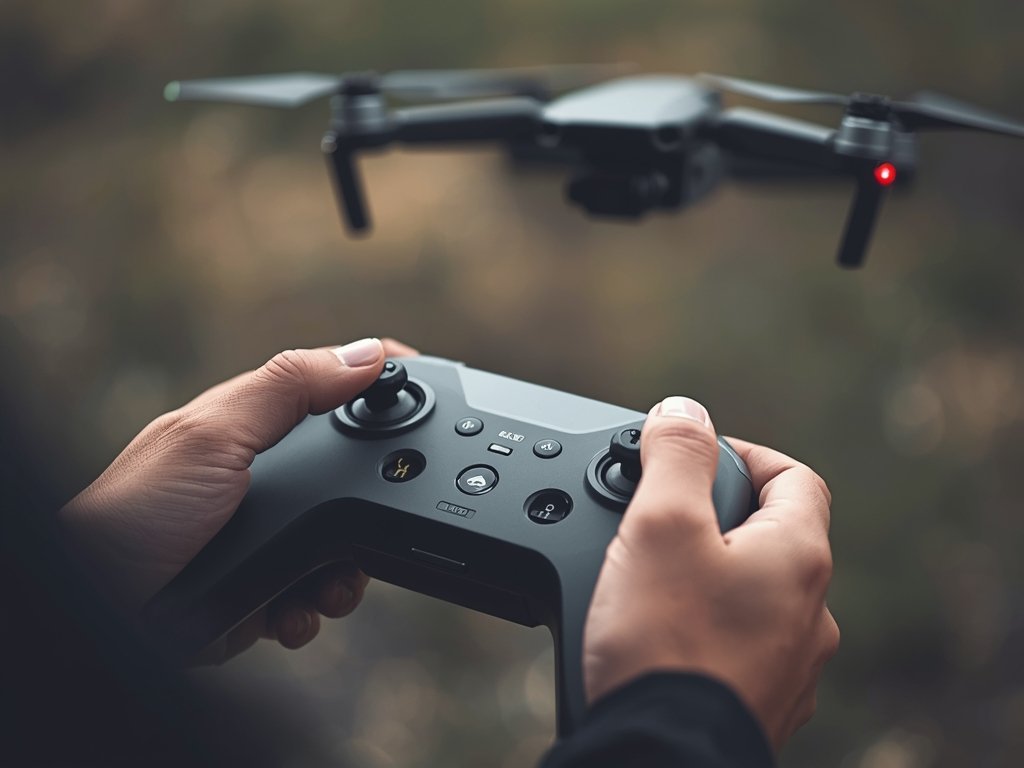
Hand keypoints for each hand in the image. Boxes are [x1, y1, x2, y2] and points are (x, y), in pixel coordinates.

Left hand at [60, 337, 417, 661]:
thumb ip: (290, 389)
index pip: (330, 387)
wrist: (107, 611)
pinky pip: (312, 593)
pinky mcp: (261, 586)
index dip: (380, 381)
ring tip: (326, 587)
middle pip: (349, 471)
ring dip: (345, 571)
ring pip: (340, 541)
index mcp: (251, 424)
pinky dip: (312, 608)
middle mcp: (260, 474)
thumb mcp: (216, 433)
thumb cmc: (137, 514)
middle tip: (376, 524)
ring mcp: (263, 532)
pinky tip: (289, 612)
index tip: (427, 384)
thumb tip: (366, 354)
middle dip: (373, 501)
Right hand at [582, 396, 838, 751]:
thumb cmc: (666, 646)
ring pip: (757, 595)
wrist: (660, 752)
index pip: (794, 476)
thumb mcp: (661, 523)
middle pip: (775, 536)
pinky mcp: (760, 703)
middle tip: (662, 517)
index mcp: (797, 557)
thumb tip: (683, 409)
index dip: (745, 454)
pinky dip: (710, 627)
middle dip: (719, 515)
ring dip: (715, 574)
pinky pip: (742, 646)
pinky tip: (666, 635)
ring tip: (655, 578)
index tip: (696, 457)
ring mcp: (790, 664)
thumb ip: (675, 455)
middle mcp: (809, 612)